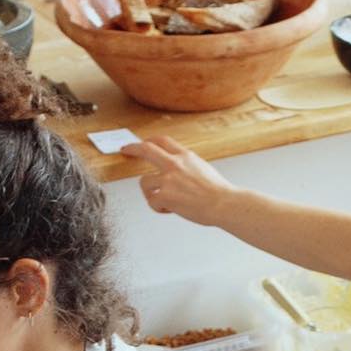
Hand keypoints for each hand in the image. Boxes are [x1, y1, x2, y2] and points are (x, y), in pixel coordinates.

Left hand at [122, 136, 236, 225]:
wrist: (224, 204)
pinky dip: (159, 208)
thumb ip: (187, 166)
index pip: (163, 141)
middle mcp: (175, 164)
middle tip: (126, 150)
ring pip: (144, 182)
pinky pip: (151, 201)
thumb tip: (177, 173)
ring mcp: (168, 178)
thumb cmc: (219, 192)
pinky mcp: (164, 194)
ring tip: (166, 201)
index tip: (142, 143)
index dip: (149, 140)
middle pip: (146, 149)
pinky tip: (171, 210)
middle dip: (133, 148)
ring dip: (151, 193)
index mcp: (186, 156)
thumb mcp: (203, 169)